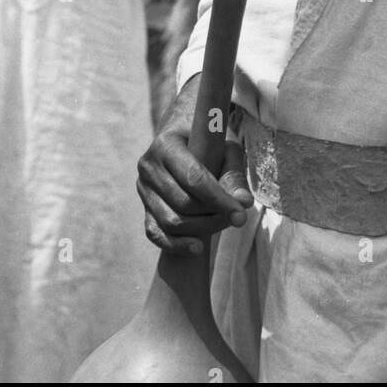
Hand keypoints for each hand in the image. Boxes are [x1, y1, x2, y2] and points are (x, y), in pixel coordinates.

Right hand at [136, 76, 253, 255]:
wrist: (184, 139)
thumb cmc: (209, 142)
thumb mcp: (226, 148)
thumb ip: (234, 174)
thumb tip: (244, 203)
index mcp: (165, 144)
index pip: (193, 178)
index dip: (218, 199)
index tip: (241, 214)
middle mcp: (148, 166)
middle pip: (182, 203)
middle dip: (213, 215)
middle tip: (238, 217)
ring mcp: (143, 189)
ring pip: (170, 221)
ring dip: (201, 229)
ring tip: (224, 223)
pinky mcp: (144, 207)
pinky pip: (156, 234)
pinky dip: (176, 245)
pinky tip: (198, 247)